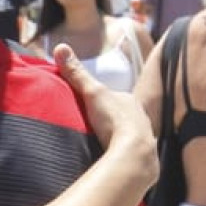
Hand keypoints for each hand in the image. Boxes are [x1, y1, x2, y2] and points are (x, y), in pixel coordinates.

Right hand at [54, 44, 153, 166]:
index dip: (103, 100)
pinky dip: (121, 153)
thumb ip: (77, 74)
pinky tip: (112, 158)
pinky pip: (129, 152)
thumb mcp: (92, 93)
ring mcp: (144, 138)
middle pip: (122, 116)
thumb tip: (60, 47)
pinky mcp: (142, 158)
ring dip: (117, 138)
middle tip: (94, 126)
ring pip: (128, 134)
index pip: (116, 97)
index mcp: (131, 101)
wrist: (134, 153)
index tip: (90, 105)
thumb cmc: (115, 120)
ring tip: (101, 144)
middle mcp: (141, 117)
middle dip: (111, 120)